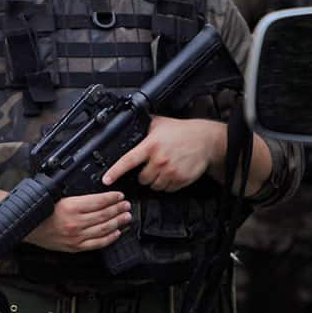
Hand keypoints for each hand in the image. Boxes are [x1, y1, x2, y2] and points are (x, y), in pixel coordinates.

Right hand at [24, 191, 131, 252]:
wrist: (26, 227)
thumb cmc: (39, 211)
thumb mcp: (57, 196)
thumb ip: (77, 197)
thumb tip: (96, 196)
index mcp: (71, 206)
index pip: (99, 201)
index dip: (112, 198)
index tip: (119, 196)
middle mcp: (75, 222)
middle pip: (104, 215)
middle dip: (118, 209)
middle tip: (126, 206)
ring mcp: (76, 236)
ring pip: (103, 229)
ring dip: (117, 222)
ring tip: (126, 217)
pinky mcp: (75, 247)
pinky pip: (96, 244)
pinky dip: (109, 238)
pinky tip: (116, 233)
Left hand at [101, 116, 222, 191]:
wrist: (205, 140)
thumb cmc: (182, 131)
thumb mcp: (159, 123)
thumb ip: (143, 125)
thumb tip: (127, 123)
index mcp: (151, 146)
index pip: (128, 161)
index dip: (115, 172)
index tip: (106, 179)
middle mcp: (160, 160)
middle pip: (141, 178)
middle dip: (143, 174)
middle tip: (150, 165)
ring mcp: (170, 171)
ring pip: (154, 186)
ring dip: (155, 180)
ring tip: (162, 168)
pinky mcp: (180, 180)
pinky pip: (167, 189)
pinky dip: (166, 184)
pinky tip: (171, 172)